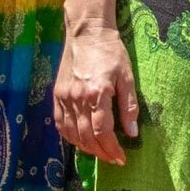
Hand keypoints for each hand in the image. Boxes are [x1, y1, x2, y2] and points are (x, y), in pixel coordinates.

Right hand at [54, 21, 139, 163]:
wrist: (87, 32)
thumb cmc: (111, 51)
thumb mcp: (127, 76)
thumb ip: (129, 106)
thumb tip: (132, 133)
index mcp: (97, 93)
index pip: (102, 131)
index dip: (112, 149)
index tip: (122, 158)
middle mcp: (77, 98)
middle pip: (86, 137)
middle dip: (101, 152)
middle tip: (113, 159)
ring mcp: (64, 97)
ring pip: (71, 134)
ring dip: (86, 148)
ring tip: (99, 152)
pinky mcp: (57, 94)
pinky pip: (60, 124)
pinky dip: (69, 137)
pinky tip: (80, 140)